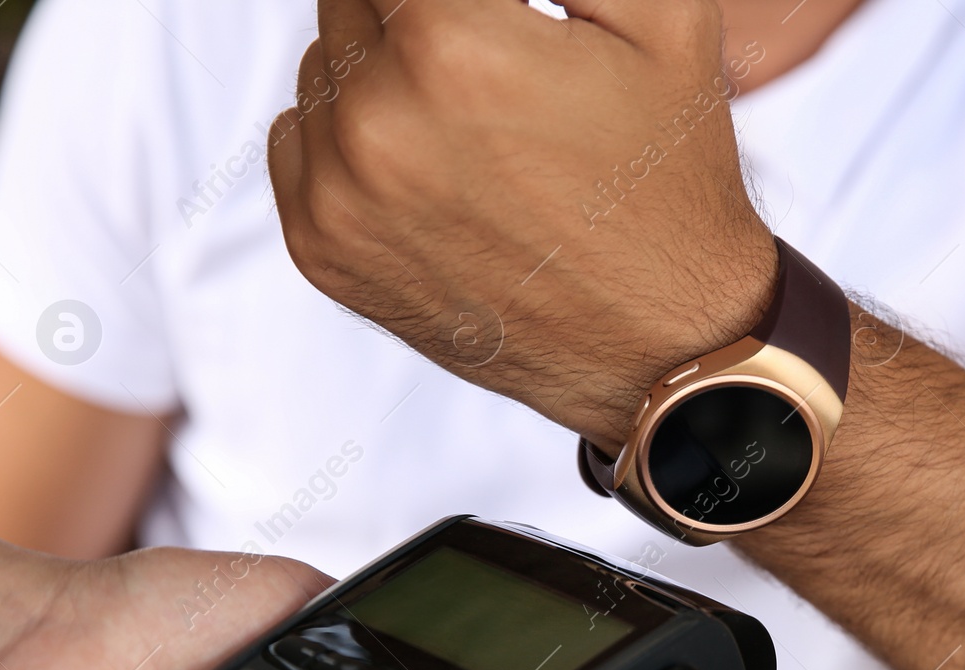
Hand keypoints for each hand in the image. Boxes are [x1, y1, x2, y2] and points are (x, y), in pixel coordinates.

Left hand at [267, 0, 778, 446]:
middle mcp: (377, 121)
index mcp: (451, 45)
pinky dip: (348, 134)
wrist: (661, 342)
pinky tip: (430, 166)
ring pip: (322, 60)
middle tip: (493, 63)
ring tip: (471, 122)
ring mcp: (340, 195)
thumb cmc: (668, 180)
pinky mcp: (322, 251)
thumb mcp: (662, 16)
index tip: (487, 23)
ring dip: (380, 68)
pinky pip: (296, 137)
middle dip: (420, 12)